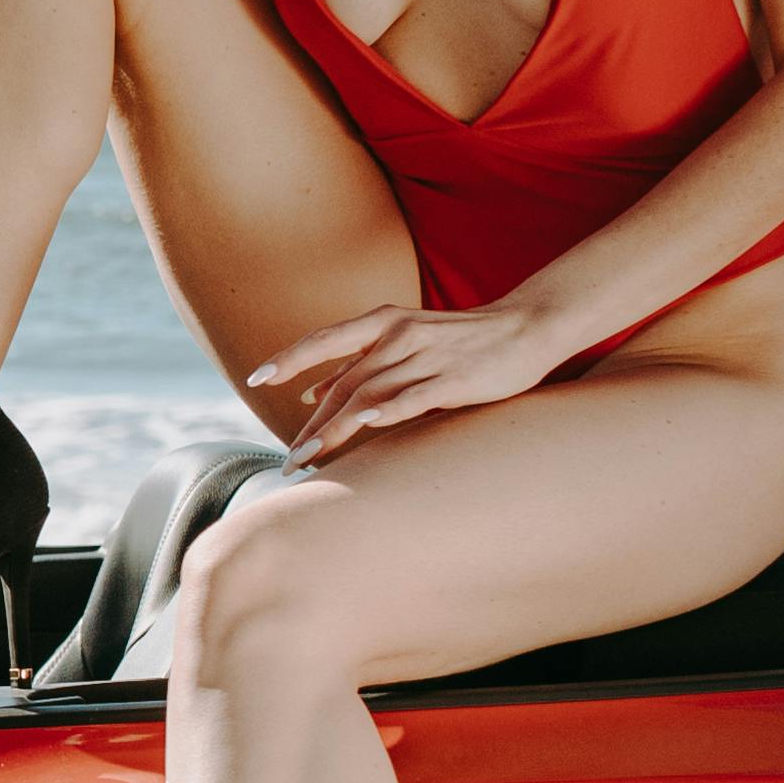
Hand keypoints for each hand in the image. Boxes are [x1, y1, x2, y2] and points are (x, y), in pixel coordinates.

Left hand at [250, 300, 564, 461]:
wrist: (527, 327)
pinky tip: (363, 428)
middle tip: (287, 460)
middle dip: (311, 423)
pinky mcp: (455, 379)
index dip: (290, 358)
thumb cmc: (460, 341)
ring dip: (334, 429)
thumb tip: (310, 395)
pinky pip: (414, 397)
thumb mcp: (404, 344)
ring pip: (368, 394)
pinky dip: (386, 411)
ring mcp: (427, 357)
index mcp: (385, 322)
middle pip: (343, 382)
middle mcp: (400, 336)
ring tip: (308, 459)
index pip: (325, 339)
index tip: (256, 379)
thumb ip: (359, 365)